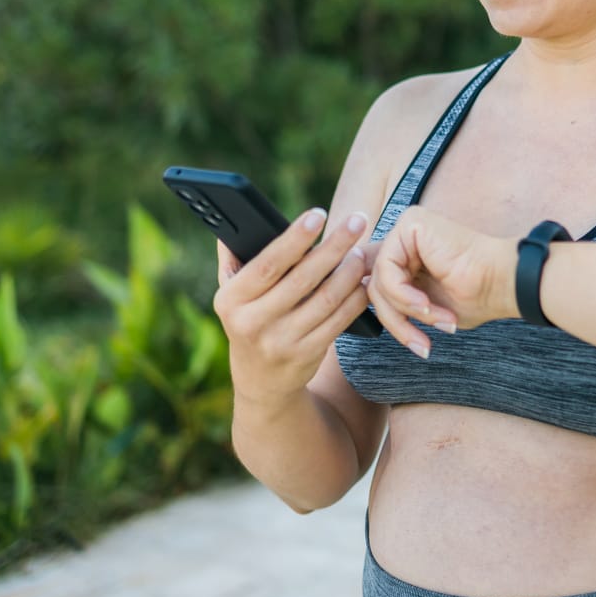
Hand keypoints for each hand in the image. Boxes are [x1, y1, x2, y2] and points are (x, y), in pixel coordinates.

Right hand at [211, 208, 371, 406]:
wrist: (261, 382)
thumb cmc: (249, 321)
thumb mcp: (232, 297)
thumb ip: (233, 260)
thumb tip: (231, 225)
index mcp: (231, 301)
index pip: (268, 264)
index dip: (295, 238)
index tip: (319, 214)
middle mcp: (253, 323)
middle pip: (303, 278)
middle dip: (335, 246)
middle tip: (357, 221)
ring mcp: (282, 342)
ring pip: (326, 299)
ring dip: (350, 271)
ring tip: (361, 251)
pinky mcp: (308, 354)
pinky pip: (339, 320)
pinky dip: (356, 297)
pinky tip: (365, 280)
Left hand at [365, 205, 517, 355]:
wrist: (503, 283)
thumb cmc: (475, 296)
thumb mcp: (425, 308)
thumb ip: (395, 302)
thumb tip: (357, 304)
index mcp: (408, 255)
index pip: (376, 287)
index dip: (388, 318)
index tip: (417, 344)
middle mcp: (404, 238)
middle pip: (373, 286)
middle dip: (396, 321)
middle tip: (421, 344)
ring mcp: (406, 229)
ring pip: (377, 282)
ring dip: (406, 312)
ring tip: (438, 321)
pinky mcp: (409, 225)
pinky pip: (387, 270)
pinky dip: (404, 296)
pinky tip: (429, 305)